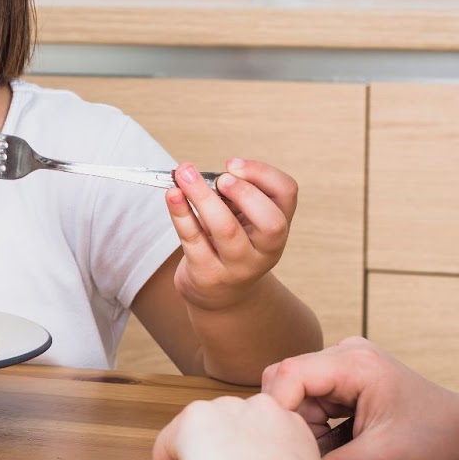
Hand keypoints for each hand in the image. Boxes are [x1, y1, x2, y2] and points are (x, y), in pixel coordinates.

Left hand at [165, 158, 295, 310]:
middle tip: (220, 177)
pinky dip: (180, 214)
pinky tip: (172, 195)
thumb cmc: (230, 242)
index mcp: (278, 227)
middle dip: (244, 192)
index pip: (286, 193)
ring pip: (227, 229)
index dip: (262, 173)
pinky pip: (194, 240)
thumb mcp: (241, 218)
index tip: (232, 165)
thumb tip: (197, 173)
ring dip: (203, 196)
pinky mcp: (208, 274)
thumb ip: (232, 195)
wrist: (219, 294)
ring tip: (183, 174)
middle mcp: (266, 250)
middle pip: (270, 221)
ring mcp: (239, 266)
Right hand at [261, 337, 458, 459]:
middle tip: (314, 454)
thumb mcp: (383, 457)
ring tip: (335, 453)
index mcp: (354, 363)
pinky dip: (315, 428)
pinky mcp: (344, 382)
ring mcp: (343, 366)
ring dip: (304, 429)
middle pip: (286, 383)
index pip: (289, 374)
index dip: (277, 410)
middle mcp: (343, 355)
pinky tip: (337, 446)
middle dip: (291, 422)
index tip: (282, 447)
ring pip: (295, 395)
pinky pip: (310, 402)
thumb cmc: (437, 438)